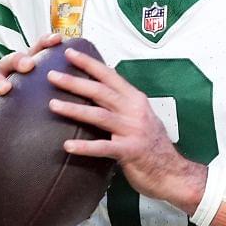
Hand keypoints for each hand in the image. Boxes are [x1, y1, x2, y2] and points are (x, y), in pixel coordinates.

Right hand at [0, 33, 63, 139]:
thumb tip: (98, 90)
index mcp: (26, 75)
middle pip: (10, 61)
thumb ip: (64, 96)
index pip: (35, 54)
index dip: (44, 43)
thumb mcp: (44, 107)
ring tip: (5, 88)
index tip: (58, 38)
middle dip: (19, 60)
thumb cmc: (27, 121)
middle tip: (29, 65)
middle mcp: (6, 78)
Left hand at [46, 47, 206, 213]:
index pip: (110, 76)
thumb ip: (122, 105)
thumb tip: (98, 92)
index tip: (70, 53)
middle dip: (75, 82)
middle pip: (101, 92)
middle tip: (52, 75)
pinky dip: (85, 146)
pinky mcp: (130, 151)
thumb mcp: (140, 117)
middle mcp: (135, 111)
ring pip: (100, 115)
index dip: (89, 63)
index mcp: (136, 100)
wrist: (173, 172)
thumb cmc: (153, 146)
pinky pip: (103, 148)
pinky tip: (68, 146)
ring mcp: (133, 131)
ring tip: (53, 105)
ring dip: (74, 109)